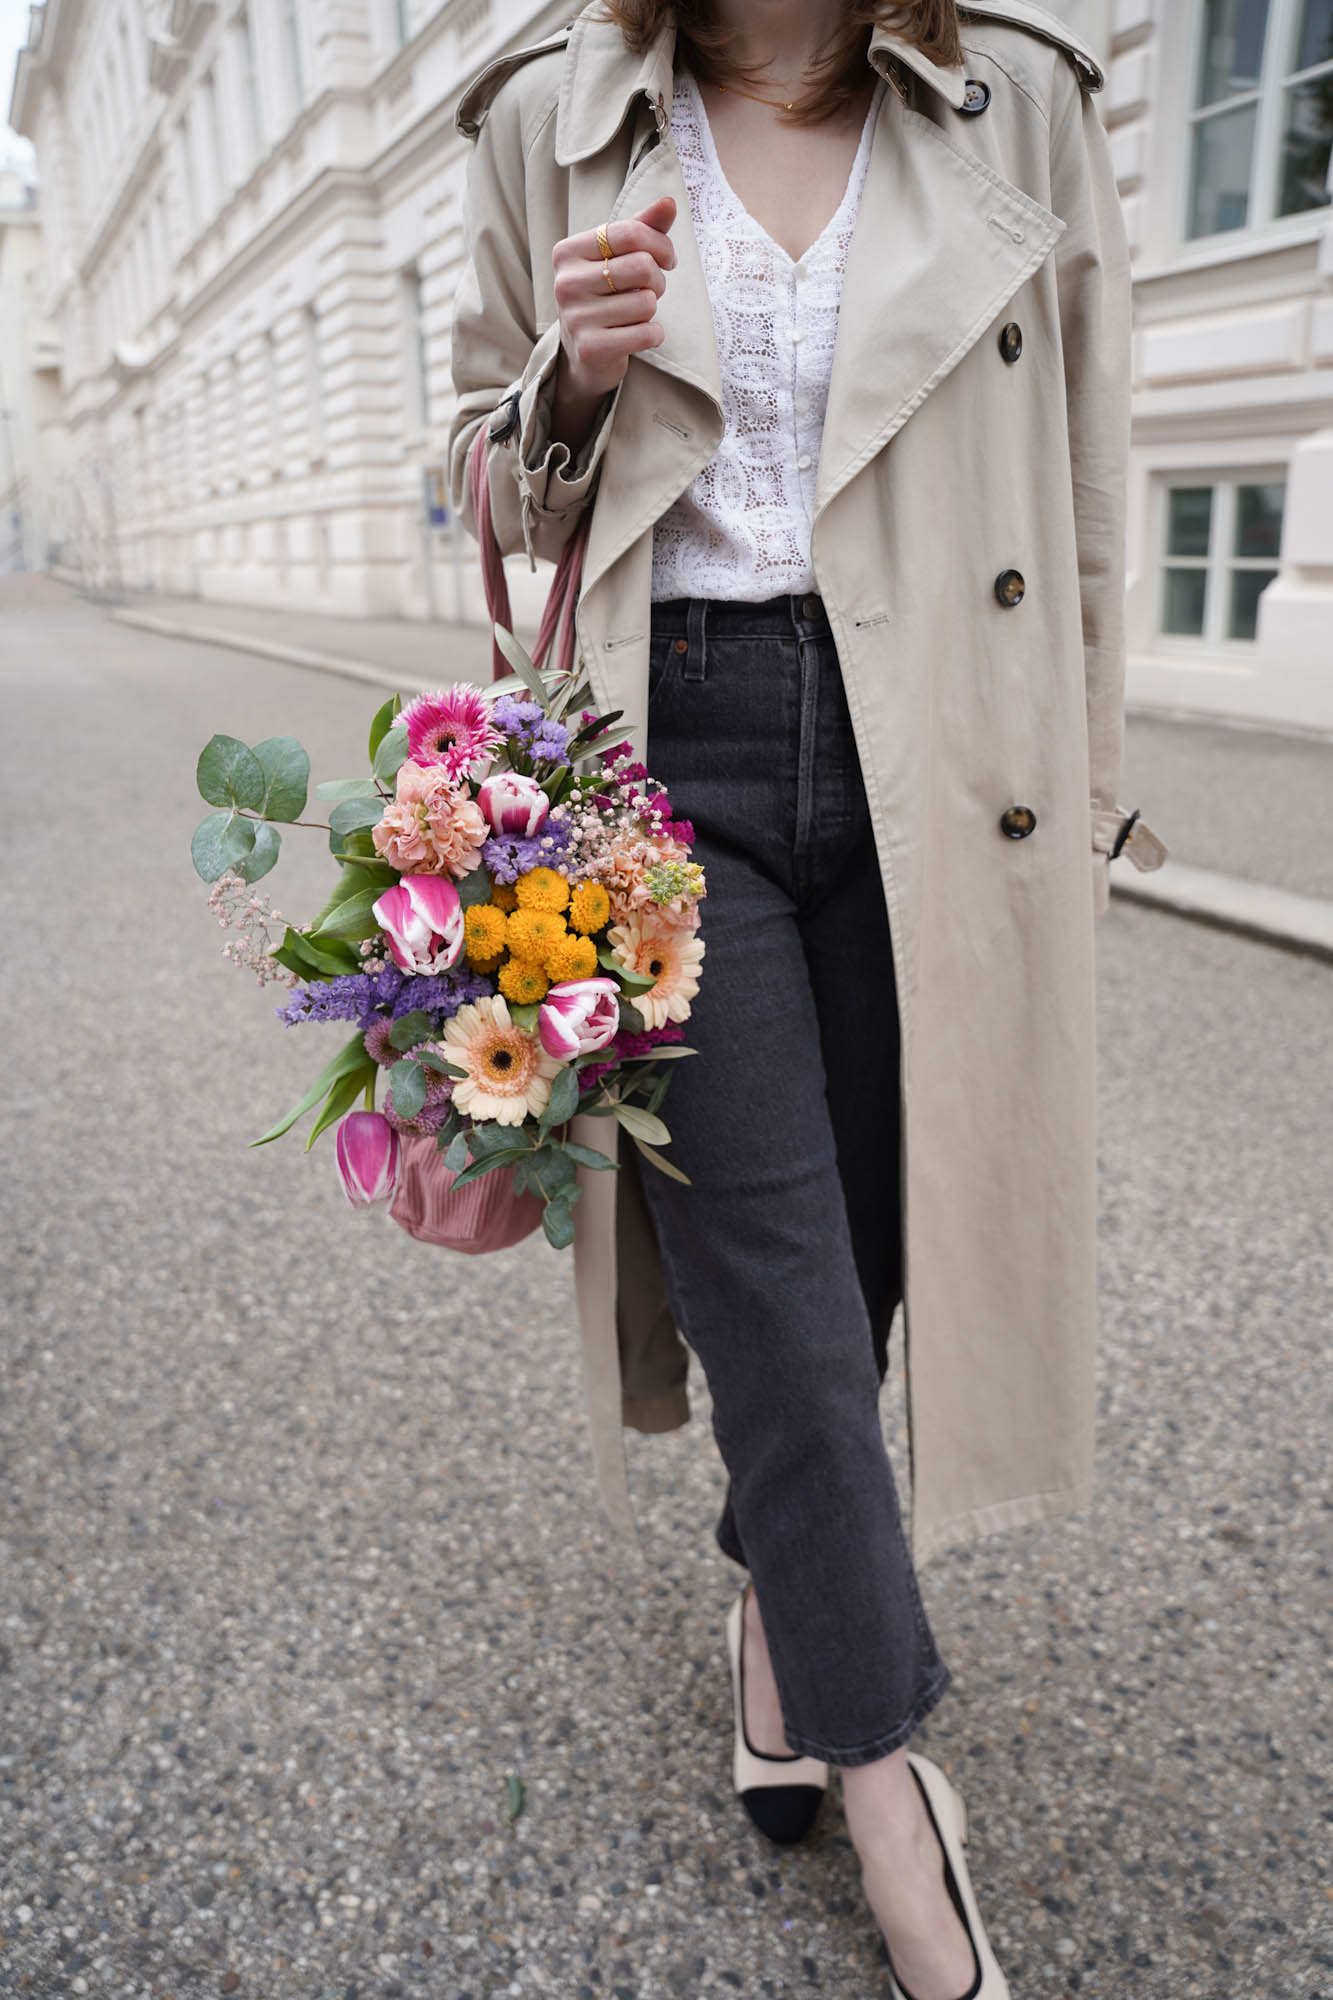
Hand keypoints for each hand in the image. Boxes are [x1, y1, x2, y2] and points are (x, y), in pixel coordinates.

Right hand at [551, 195, 677, 402]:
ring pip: (646, 302)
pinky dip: (653, 334)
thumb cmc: (605, 295)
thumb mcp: (618, 257)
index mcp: (569, 252)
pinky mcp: (591, 348)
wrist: (584, 353)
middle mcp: (567, 282)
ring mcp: (576, 317)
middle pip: (642, 266)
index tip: (667, 258)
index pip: (630, 233)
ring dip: (652, 309)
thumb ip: (643, 227)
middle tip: (651, 289)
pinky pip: (646, 334)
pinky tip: (640, 334)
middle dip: (658, 279)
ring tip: (636, 313)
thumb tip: (669, 202)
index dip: (660, 244)